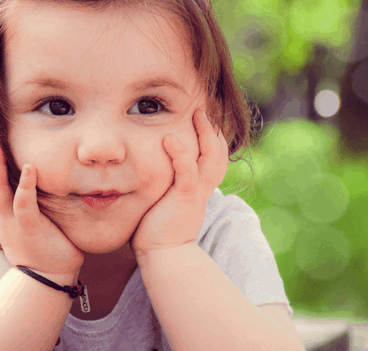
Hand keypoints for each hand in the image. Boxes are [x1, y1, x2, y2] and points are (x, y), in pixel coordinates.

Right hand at [0, 128, 83, 278]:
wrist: (49, 277)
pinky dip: (26, 186)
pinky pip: (24, 204)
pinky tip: (30, 167)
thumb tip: (28, 179)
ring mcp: (13, 221)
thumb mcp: (26, 220)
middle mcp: (2, 215)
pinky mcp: (30, 228)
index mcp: (1, 212)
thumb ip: (21, 201)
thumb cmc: (42, 246)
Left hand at [130, 108, 228, 257]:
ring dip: (205, 135)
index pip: (214, 158)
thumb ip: (165, 184)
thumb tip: (148, 169)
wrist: (163, 256)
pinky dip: (181, 155)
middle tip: (203, 111)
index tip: (205, 121)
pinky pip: (187, 172)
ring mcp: (196, 192)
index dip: (213, 139)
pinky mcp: (185, 198)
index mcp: (200, 188)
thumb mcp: (165, 201)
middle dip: (213, 131)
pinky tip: (171, 139)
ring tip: (197, 115)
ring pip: (211, 158)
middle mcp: (203, 188)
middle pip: (219, 154)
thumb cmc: (157, 229)